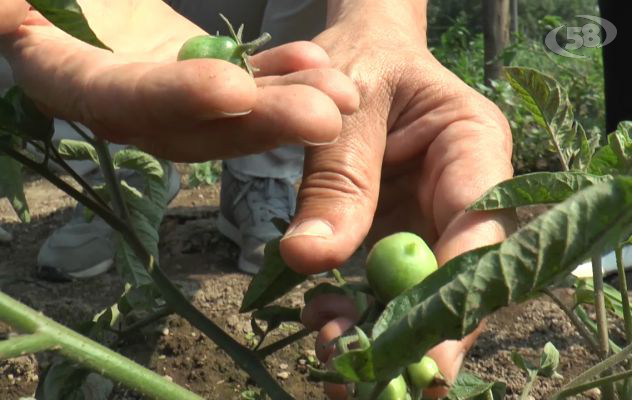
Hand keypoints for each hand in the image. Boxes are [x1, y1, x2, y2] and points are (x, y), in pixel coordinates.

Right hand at [0, 0, 358, 160]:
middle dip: (259, 123)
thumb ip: (12, 7)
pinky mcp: (196, 74)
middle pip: (191, 125)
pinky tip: (319, 65)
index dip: (173, 98)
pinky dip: (280, 76)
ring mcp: (164, 94)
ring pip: (229, 114)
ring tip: (341, 95)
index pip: (118, 99)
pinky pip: (243, 80)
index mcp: (63, 78)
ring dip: (287, 106)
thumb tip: (8, 14)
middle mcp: (118, 104)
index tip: (234, 88)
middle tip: (327, 115)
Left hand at [281, 2, 515, 397]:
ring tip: (330, 354)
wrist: (355, 58)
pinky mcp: (400, 235)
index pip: (481, 229)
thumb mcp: (344, 109)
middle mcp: (463, 193)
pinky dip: (358, 312)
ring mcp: (432, 219)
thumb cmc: (362, 63)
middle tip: (364, 374)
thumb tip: (310, 259)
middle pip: (459, 278)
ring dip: (383, 333)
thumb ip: (335, 179)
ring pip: (423, 293)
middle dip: (417, 333)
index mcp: (473, 146)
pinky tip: (322, 323)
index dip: (458, 295)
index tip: (425, 355)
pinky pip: (388, 285)